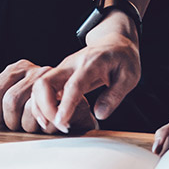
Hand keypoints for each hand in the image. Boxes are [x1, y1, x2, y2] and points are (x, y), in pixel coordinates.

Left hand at [0, 60, 97, 133]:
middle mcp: (37, 71)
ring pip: (30, 109)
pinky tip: (51, 130)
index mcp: (18, 69)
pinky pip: (52, 120)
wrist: (72, 121)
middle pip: (11, 100)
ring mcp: (58, 84)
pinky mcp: (75, 99)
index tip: (4, 121)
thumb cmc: (35, 115)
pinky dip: (48, 131)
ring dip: (31, 128)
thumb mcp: (5, 108)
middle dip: (13, 122)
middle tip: (21, 128)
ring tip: (37, 128)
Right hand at [28, 13, 140, 132]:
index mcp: (91, 63)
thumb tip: (100, 114)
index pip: (73, 85)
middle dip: (45, 107)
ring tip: (53, 125)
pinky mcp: (58, 75)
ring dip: (40, 107)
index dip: (66, 105)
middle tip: (61, 126)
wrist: (114, 42)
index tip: (62, 122)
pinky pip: (41, 89)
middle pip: (44, 83)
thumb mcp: (130, 77)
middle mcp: (70, 64)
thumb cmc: (123, 59)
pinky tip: (50, 117)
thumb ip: (114, 96)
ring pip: (38, 86)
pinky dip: (41, 104)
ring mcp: (62, 69)